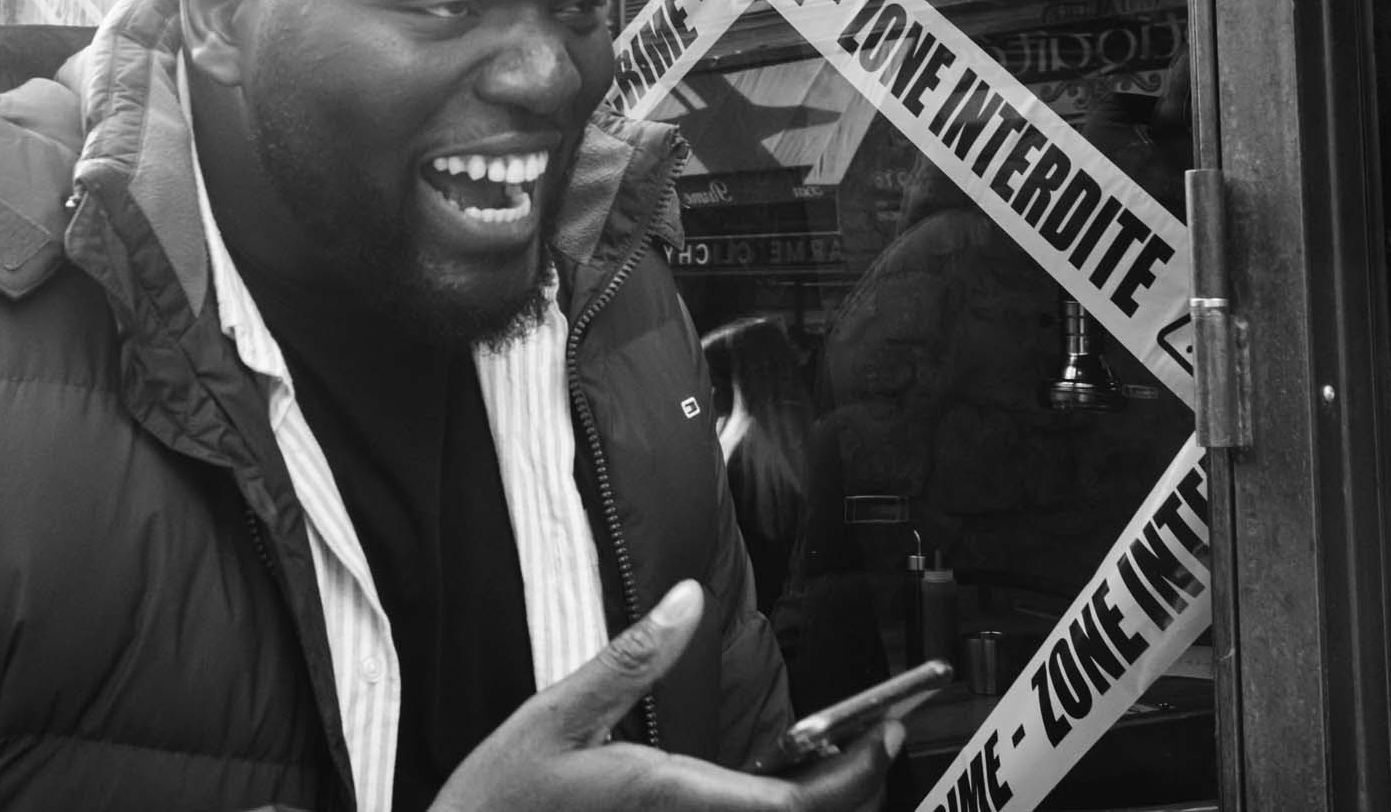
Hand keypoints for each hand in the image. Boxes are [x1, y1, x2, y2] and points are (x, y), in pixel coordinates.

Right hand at [431, 580, 901, 810]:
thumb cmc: (500, 803)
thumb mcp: (556, 718)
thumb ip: (629, 660)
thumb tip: (686, 599)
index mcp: (673, 796)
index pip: (794, 803)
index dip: (856, 774)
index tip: (890, 733)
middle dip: (853, 785)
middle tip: (883, 732)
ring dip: (817, 800)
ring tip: (845, 750)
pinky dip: (774, 808)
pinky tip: (777, 778)